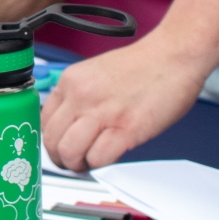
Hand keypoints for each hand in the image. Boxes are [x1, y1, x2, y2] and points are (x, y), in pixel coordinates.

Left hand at [40, 35, 209, 171]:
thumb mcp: (97, 73)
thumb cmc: (145, 65)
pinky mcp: (125, 128)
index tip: (61, 147)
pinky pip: (98, 158)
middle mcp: (81, 96)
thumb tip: (72, 127)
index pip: (43, 121)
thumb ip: (81, 97)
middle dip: (61, 158)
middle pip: (52, 141)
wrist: (175, 54)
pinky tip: (111, 156)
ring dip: (78, 164)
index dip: (52, 140)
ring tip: (91, 161)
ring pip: (69, 152)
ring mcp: (102, 112)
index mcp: (71, 81)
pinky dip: (101, 164)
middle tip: (75, 161)